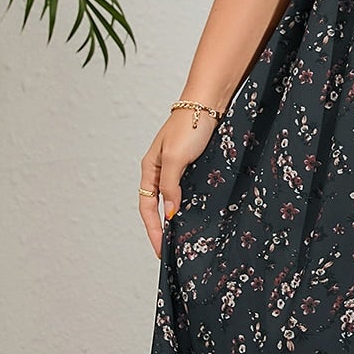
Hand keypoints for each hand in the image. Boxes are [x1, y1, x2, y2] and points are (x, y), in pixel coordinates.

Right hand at [138, 110, 219, 258]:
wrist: (208, 104)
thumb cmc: (189, 127)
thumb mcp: (175, 159)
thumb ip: (170, 186)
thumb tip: (169, 213)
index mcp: (150, 169)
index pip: (146, 207)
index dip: (153, 230)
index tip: (160, 249)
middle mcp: (160, 170)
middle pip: (156, 206)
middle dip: (162, 229)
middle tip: (171, 250)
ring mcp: (176, 168)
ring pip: (172, 199)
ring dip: (176, 218)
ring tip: (183, 238)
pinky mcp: (192, 164)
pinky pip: (186, 190)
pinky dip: (188, 204)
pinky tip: (196, 215)